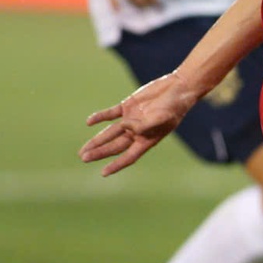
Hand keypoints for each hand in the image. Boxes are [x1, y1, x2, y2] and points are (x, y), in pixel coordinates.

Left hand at [80, 74, 196, 175]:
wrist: (178, 88)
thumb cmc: (175, 106)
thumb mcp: (162, 118)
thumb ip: (144, 125)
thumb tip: (126, 127)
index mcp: (147, 140)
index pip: (128, 157)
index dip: (116, 165)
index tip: (103, 173)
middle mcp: (136, 132)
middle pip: (114, 146)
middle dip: (99, 152)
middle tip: (84, 158)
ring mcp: (131, 119)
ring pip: (110, 132)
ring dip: (97, 140)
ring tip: (83, 150)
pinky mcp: (128, 106)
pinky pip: (111, 114)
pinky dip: (100, 117)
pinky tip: (89, 122)